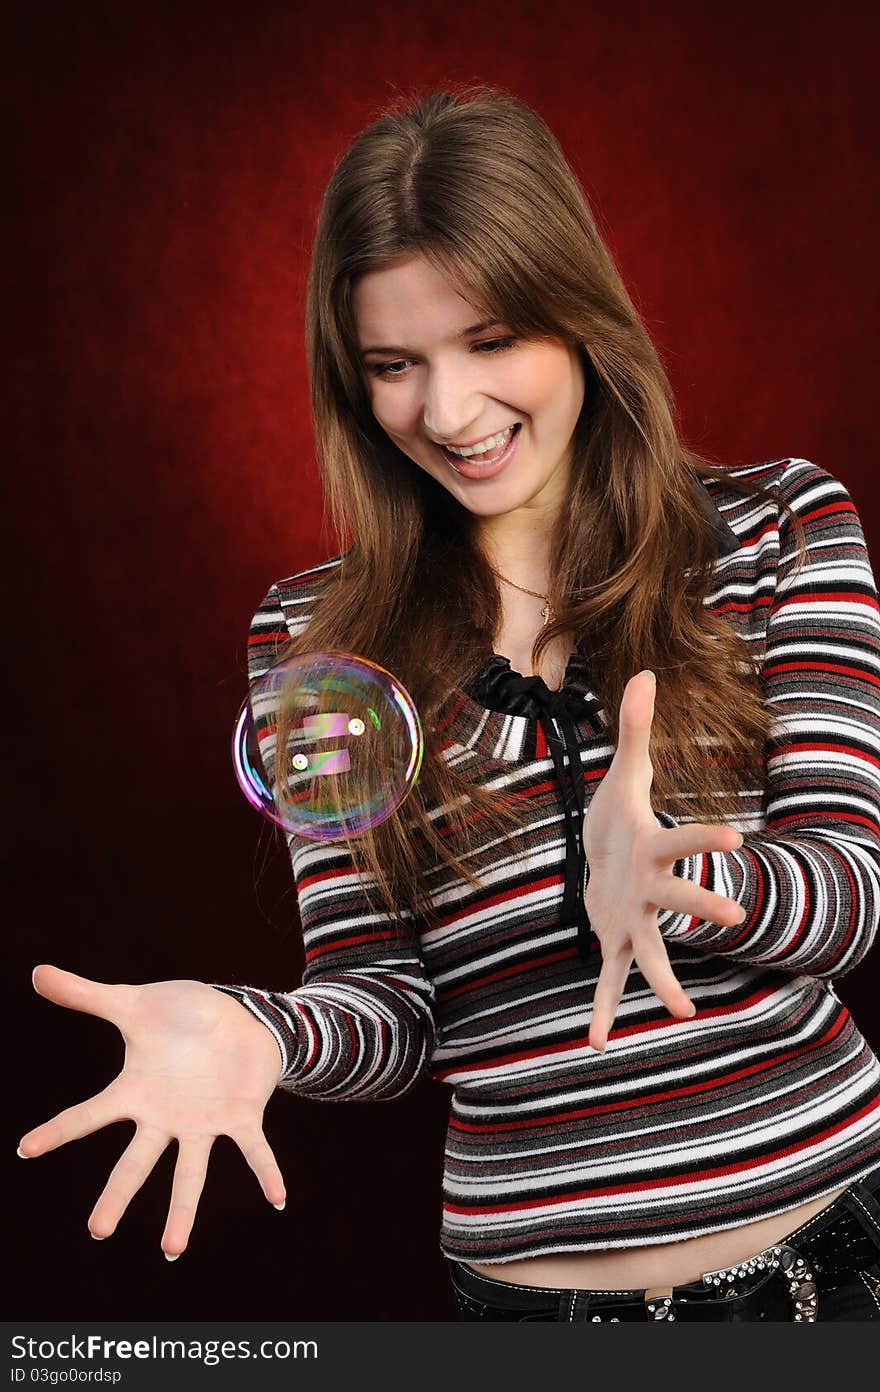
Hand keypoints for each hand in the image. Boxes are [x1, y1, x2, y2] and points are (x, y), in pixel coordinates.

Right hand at [18, 965, 285, 1258]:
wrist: (237, 1014)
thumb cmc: (182, 1014)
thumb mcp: (132, 1003)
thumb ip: (87, 995)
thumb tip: (35, 972)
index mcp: (137, 1092)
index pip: (89, 1114)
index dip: (58, 1129)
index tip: (25, 1148)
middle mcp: (167, 1117)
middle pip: (136, 1162)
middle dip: (118, 1195)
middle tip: (98, 1231)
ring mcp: (204, 1122)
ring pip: (190, 1173)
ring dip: (182, 1210)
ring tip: (172, 1249)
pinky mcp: (242, 1116)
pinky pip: (255, 1150)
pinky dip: (267, 1173)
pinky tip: (278, 1199)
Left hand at [582, 670, 745, 1051]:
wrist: (610, 859)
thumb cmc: (621, 816)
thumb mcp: (625, 773)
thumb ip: (633, 729)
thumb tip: (643, 671)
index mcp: (655, 848)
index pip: (686, 840)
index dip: (709, 839)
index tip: (740, 839)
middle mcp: (653, 890)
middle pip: (680, 899)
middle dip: (704, 907)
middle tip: (738, 918)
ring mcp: (636, 920)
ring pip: (653, 953)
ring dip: (665, 981)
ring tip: (683, 1013)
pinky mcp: (613, 941)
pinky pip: (610, 980)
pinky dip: (604, 1011)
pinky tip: (597, 1043)